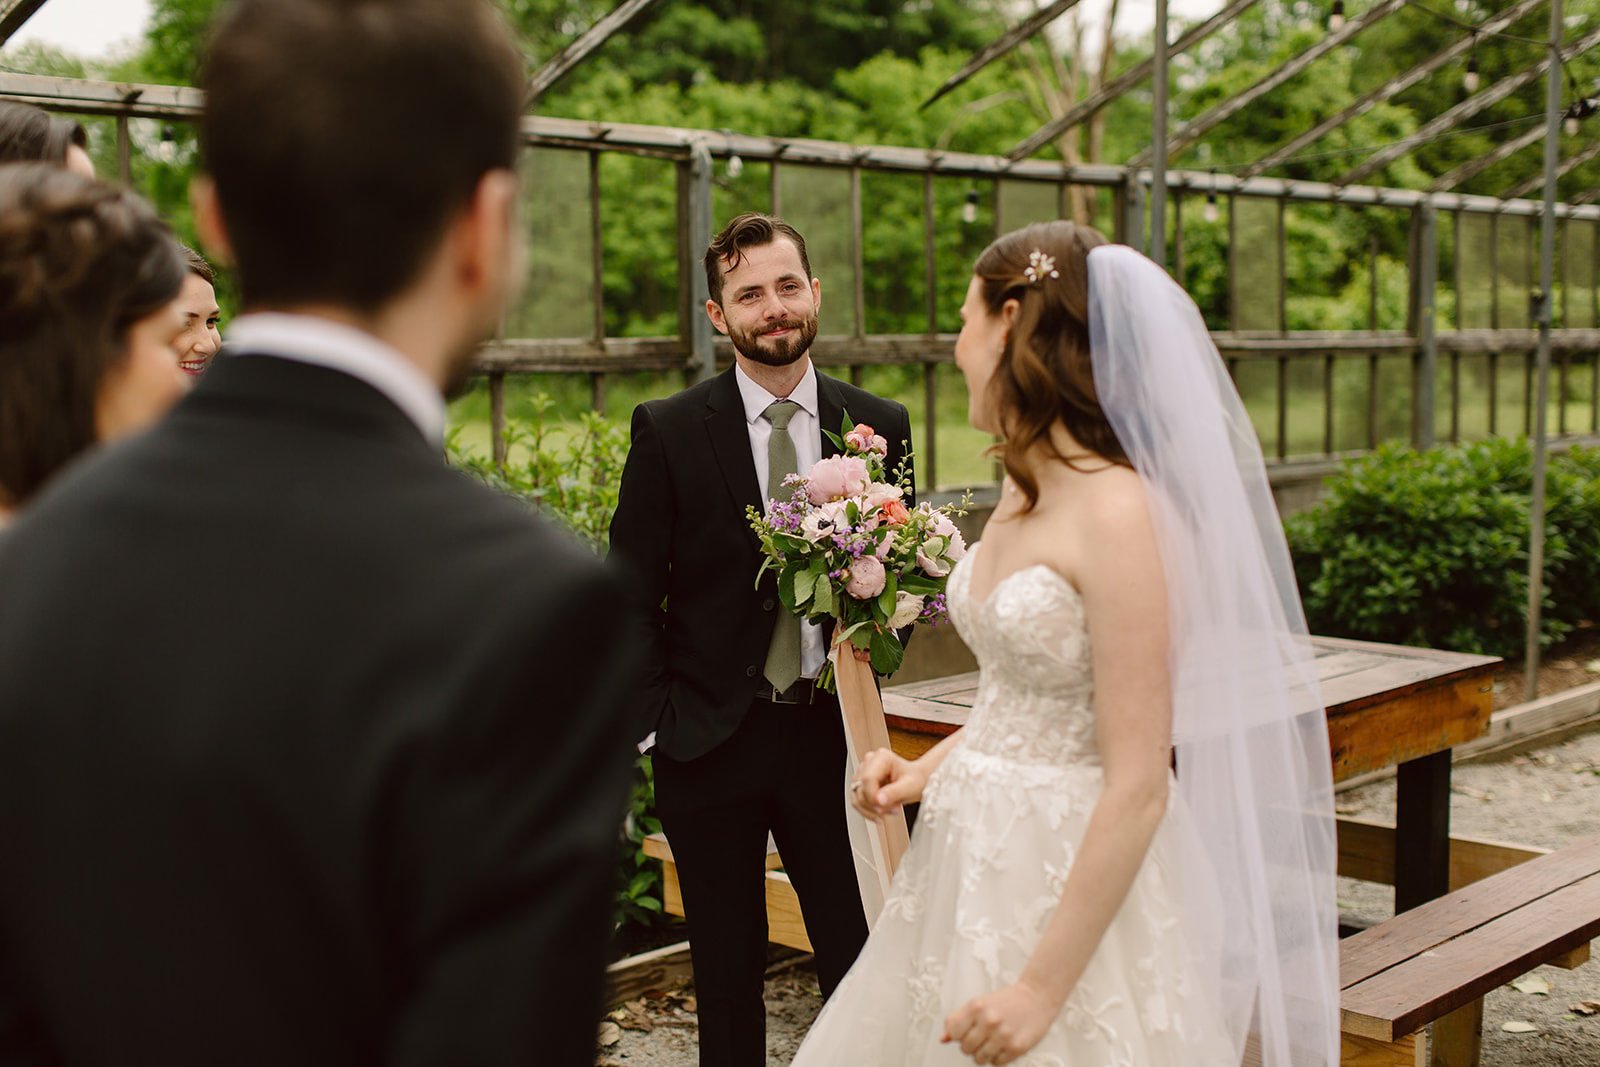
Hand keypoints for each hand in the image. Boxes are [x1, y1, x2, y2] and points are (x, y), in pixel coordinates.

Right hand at [849, 748, 926, 819]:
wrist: (917, 780)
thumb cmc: (916, 780)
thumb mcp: (910, 787)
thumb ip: (894, 792)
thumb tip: (878, 800)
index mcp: (882, 757)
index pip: (867, 778)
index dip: (872, 796)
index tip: (883, 807)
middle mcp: (870, 762)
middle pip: (860, 788)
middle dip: (874, 805)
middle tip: (892, 810)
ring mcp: (864, 772)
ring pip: (856, 796)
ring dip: (871, 809)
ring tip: (889, 811)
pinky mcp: (861, 783)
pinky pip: (857, 800)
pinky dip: (868, 810)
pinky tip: (881, 813)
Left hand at [941, 981, 1058, 1064]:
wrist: (1036, 998)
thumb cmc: (1006, 1001)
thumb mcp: (979, 1003)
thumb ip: (958, 1019)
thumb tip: (943, 1039)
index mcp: (976, 1007)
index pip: (954, 1033)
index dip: (958, 1035)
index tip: (965, 1032)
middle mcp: (989, 1021)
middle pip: (965, 1048)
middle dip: (971, 1045)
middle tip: (982, 1037)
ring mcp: (1003, 1035)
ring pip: (980, 1059)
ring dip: (984, 1054)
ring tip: (992, 1042)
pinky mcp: (1016, 1048)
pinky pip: (996, 1063)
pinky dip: (997, 1057)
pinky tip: (1003, 1045)